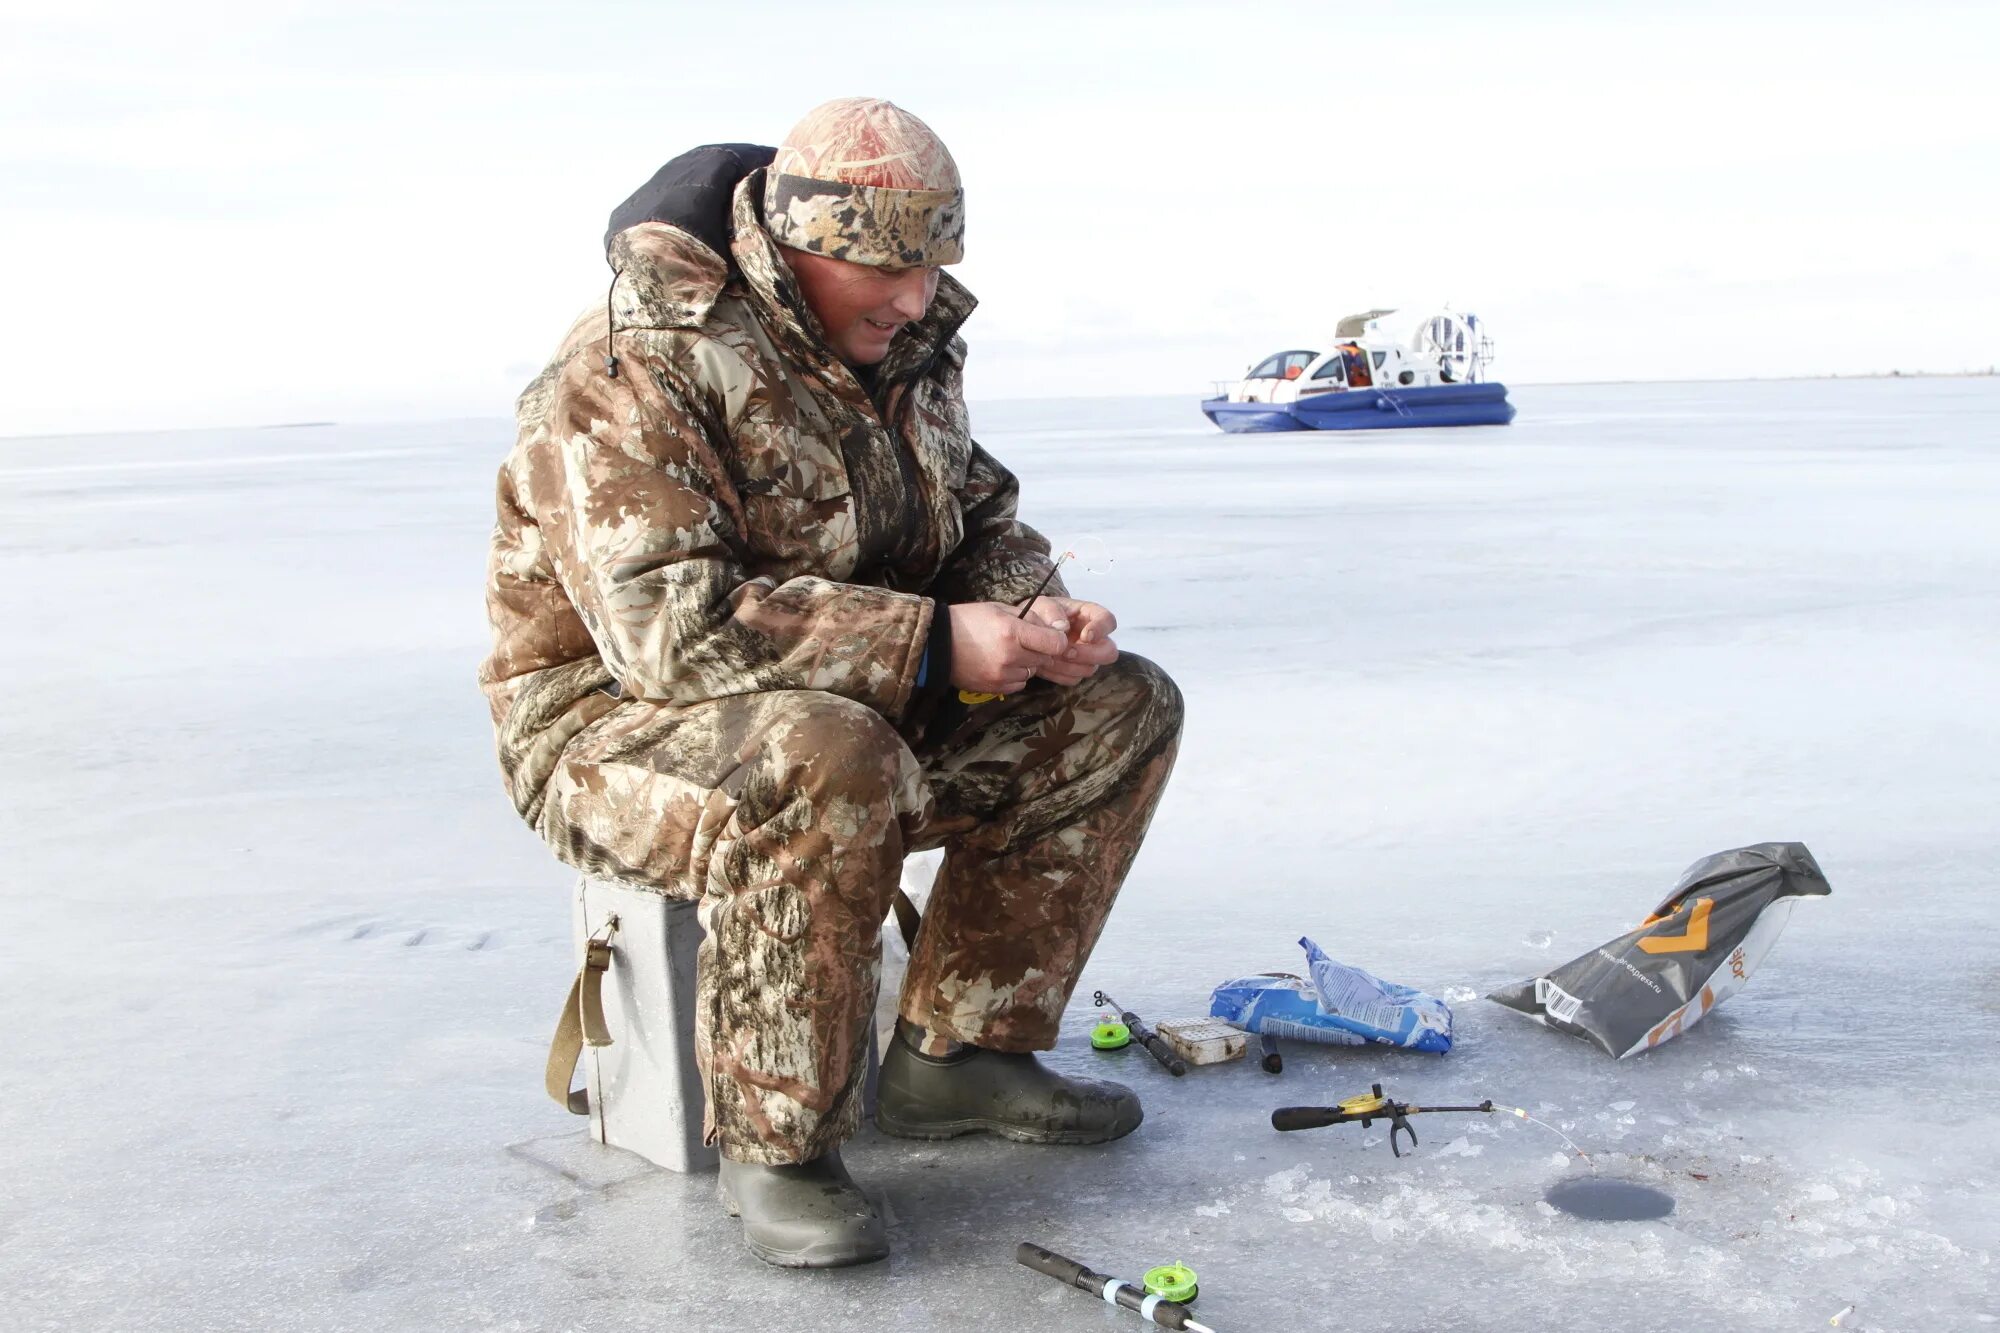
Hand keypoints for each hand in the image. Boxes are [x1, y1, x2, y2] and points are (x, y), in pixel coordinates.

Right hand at [948, 602, 1069, 695]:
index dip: (1057, 639)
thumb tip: (1055, 629)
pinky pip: (1019, 684)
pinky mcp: (995, 688)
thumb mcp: (999, 609)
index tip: (1052, 636)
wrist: (937, 644)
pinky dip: (1016, 675)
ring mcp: (1002, 675)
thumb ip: (1028, 618)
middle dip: (1041, 649)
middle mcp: (1010, 656)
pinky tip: (1002, 664)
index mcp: (1012, 632)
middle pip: (1045, 658)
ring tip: (1010, 652)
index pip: (1055, 643)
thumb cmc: (968, 621)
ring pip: (1032, 672)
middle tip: (1026, 641)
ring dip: (1028, 663)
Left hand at [1022, 596, 1118, 686]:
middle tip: (1067, 652)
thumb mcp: (1041, 605)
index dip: (1101, 630)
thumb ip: (1051, 612)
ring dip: (1070, 666)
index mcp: (1090, 615)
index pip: (1108, 621)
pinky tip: (1044, 664)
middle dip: (1088, 654)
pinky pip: (1073, 678)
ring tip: (1049, 657)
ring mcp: (1086, 656)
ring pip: (1090, 668)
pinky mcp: (1074, 670)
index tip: (1085, 636)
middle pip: (1108, 652)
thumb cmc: (1039, 613)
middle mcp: (1094, 638)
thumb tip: (1063, 627)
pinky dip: (1058, 674)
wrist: (1027, 630)